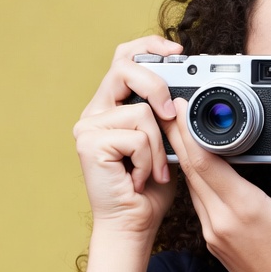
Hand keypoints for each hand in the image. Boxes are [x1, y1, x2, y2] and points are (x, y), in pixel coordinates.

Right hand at [73, 36, 181, 237]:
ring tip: (153, 171)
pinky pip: (138, 136)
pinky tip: (139, 178)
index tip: (178, 51)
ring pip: (142, 111)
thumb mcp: (166, 144)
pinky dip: (150, 160)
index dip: (149, 47)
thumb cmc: (150, 189)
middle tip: (170, 114)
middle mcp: (95, 112)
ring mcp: (88, 126)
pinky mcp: (89, 142)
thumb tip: (181, 94)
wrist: (134, 224)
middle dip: (157, 84)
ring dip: (159, 147)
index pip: (124, 59)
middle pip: (125, 67)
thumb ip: (167, 116)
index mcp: (112, 107)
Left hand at [166, 108, 270, 271]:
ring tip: (181, 132)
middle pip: (190, 170)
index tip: (181, 107)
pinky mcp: (214, 243)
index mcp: (243, 208)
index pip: (203, 161)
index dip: (187, 131)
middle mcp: (220, 221)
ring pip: (192, 187)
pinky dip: (197, 181)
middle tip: (172, 109)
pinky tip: (202, 169)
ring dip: (186, 159)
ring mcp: (213, 234)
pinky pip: (199, 204)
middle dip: (179, 137)